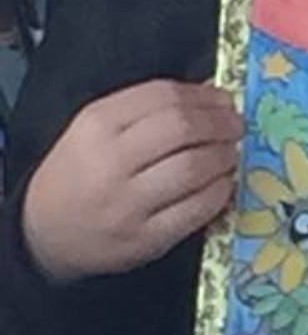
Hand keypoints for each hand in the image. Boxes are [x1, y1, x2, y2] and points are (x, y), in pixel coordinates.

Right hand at [23, 80, 243, 281]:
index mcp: (96, 125)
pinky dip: (221, 192)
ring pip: (193, 167)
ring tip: (230, 154)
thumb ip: (148, 110)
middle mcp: (110, 161)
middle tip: (236, 127)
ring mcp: (128, 203)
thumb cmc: (79, 175)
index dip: (204, 96)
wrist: (44, 233)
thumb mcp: (96, 131)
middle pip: (182, 129)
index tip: (224, 100)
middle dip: (220, 124)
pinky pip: (197, 209)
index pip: (163, 96)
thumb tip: (210, 96)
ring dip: (224, 157)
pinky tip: (224, 184)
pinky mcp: (146, 238)